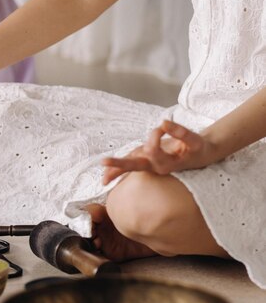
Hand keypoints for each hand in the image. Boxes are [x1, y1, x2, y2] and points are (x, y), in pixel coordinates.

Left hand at [102, 120, 216, 184]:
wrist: (200, 155)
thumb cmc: (197, 148)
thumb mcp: (194, 139)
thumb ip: (180, 132)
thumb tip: (163, 122)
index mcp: (167, 164)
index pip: (152, 149)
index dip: (155, 135)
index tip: (163, 126)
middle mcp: (156, 167)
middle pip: (135, 166)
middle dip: (119, 166)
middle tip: (104, 167)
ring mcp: (150, 164)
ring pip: (130, 167)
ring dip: (115, 171)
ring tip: (103, 180)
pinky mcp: (147, 159)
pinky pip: (131, 163)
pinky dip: (119, 167)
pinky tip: (107, 172)